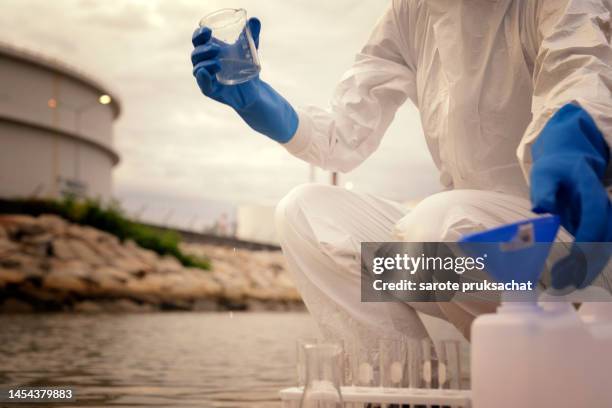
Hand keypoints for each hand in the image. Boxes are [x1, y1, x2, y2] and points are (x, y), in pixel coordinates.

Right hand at [190, 18, 297, 142]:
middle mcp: (205, 63)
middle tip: (217, 49)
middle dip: (203, 49)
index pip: (198, 40)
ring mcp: (207, 77)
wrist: (254, 90)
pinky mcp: (211, 90)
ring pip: (197, 68)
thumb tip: (255, 20)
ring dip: (205, 63)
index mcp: (210, 50)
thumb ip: (251, 35)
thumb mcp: (250, 49)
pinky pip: (203, 84)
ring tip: (219, 63)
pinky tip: (206, 73)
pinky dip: (203, 78)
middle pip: (195, 54)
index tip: (208, 31)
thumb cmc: (247, 67)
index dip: (199, 35)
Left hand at [530, 103, 611, 287]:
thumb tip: (543, 208)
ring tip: (564, 285)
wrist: (570, 162)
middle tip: (566, 283)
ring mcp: (603, 217)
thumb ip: (544, 191)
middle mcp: (603, 204)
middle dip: (589, 262)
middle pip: (605, 237)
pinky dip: (585, 264)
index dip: (588, 237)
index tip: (576, 257)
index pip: (594, 215)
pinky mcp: (597, 227)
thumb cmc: (554, 169)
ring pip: (605, 246)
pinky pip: (597, 248)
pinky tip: (568, 277)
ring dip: (588, 268)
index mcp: (589, 189)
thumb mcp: (544, 174)